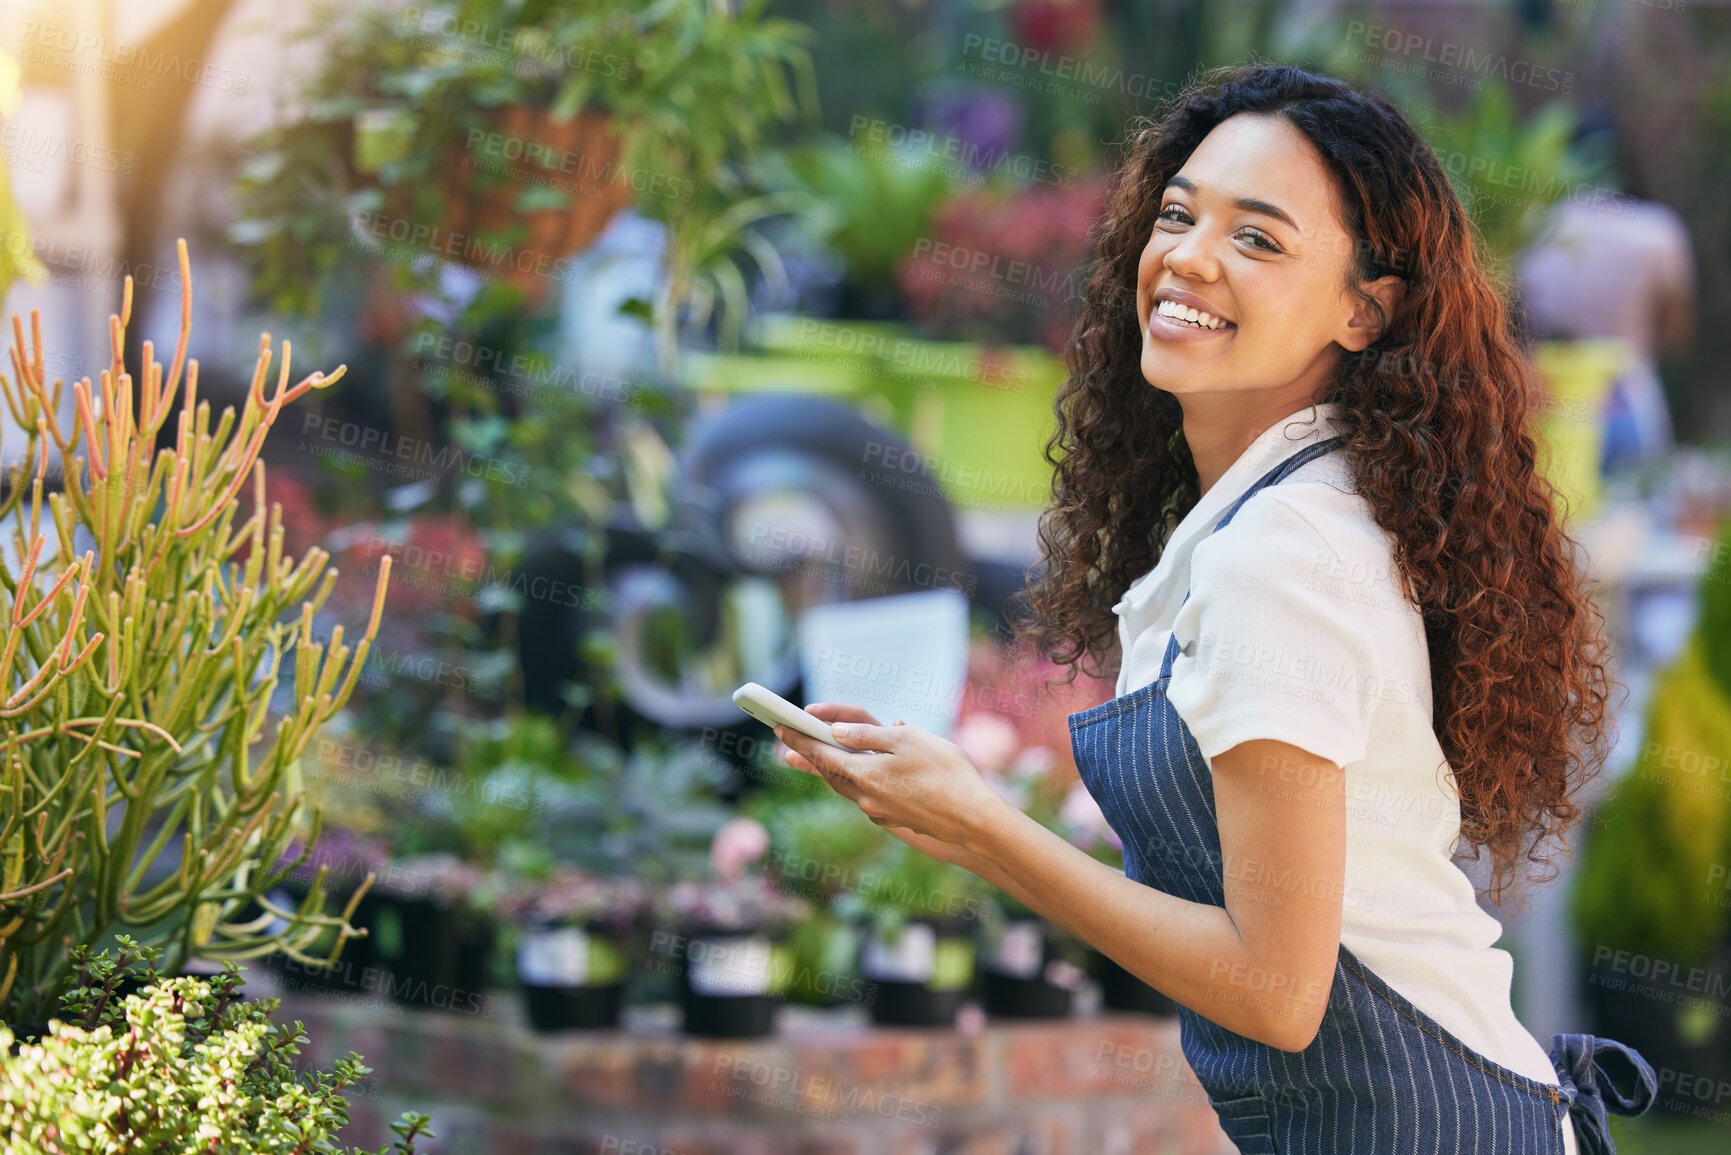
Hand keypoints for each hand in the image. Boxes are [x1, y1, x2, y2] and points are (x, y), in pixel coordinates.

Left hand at [774, 702, 1010, 854]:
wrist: (974, 819)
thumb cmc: (946, 772)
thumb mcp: (908, 741)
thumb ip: (869, 735)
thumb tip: (835, 733)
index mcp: (865, 774)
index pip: (821, 754)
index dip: (799, 739)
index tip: (780, 727)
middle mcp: (866, 797)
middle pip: (830, 773)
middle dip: (808, 756)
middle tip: (787, 744)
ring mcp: (880, 812)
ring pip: (847, 787)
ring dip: (829, 770)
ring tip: (812, 759)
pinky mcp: (895, 819)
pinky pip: (867, 796)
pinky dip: (855, 782)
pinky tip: (860, 776)